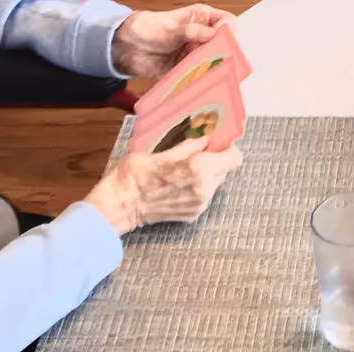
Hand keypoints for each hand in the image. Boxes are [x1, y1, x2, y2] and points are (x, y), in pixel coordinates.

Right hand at [85, 142, 243, 234]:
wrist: (120, 206)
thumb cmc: (136, 174)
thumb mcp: (162, 152)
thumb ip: (189, 146)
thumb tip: (206, 138)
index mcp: (199, 170)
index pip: (233, 158)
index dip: (227, 147)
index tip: (216, 140)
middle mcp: (204, 190)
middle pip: (225, 170)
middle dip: (216, 158)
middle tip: (198, 149)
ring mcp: (199, 205)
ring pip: (215, 183)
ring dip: (207, 172)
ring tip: (184, 166)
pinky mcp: (192, 215)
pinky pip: (204, 194)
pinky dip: (199, 185)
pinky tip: (179, 181)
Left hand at [111, 5, 234, 78]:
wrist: (126, 47)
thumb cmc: (148, 28)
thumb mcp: (172, 28)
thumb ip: (193, 32)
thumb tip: (215, 35)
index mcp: (203, 19)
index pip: (227, 23)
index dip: (229, 32)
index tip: (224, 42)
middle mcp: (202, 37)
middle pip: (223, 46)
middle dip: (223, 55)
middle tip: (219, 63)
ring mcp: (195, 54)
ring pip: (213, 63)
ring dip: (211, 70)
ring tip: (208, 76)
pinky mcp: (187, 70)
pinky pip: (198, 77)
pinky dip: (199, 82)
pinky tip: (198, 86)